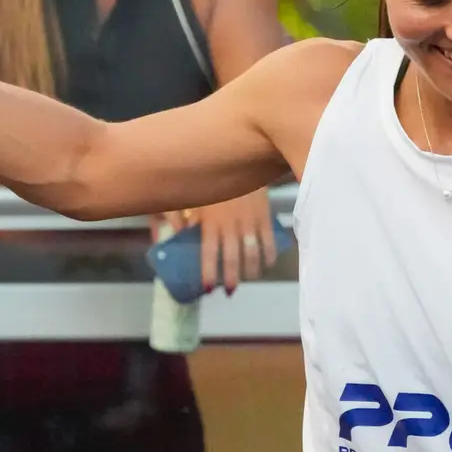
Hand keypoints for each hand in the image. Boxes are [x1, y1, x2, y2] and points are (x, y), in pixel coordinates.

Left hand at [152, 188, 276, 294]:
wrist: (243, 160)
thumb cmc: (216, 181)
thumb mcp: (200, 198)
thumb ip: (191, 217)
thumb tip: (182, 233)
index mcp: (212, 222)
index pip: (209, 253)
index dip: (208, 272)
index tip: (207, 288)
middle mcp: (231, 225)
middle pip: (232, 258)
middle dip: (231, 278)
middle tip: (230, 291)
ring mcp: (250, 222)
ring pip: (252, 254)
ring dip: (251, 271)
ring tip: (249, 279)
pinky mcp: (265, 217)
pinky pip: (269, 241)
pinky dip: (269, 255)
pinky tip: (267, 264)